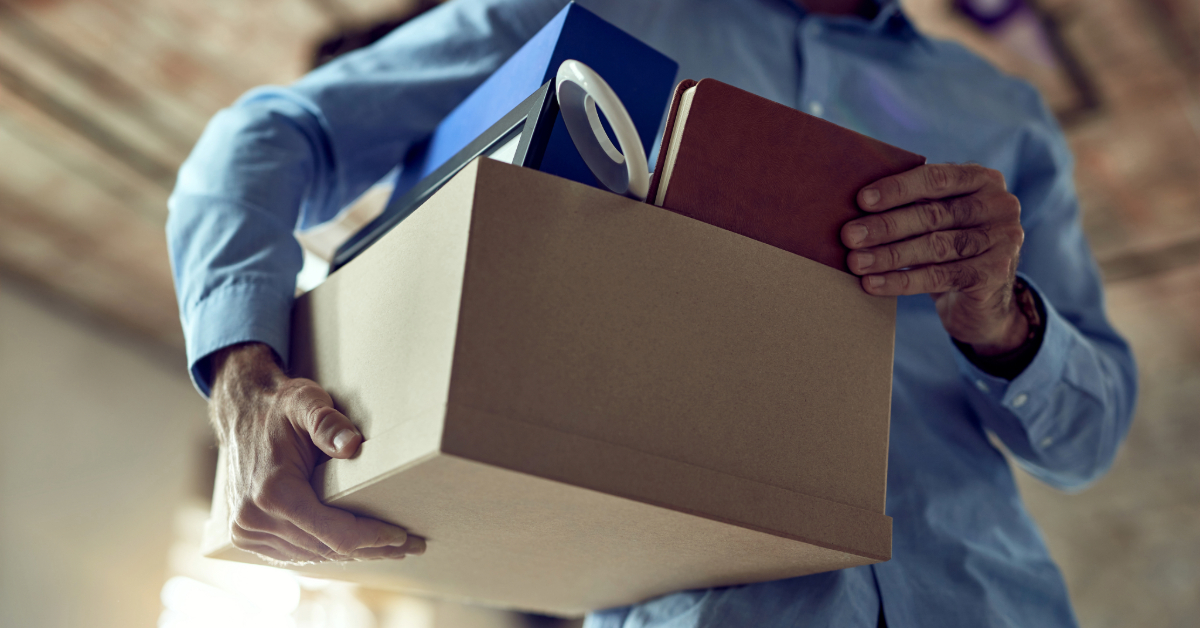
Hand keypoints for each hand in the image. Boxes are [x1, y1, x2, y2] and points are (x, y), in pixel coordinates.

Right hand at [210, 342, 424, 564]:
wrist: (241, 411)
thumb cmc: (279, 406)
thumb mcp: (306, 402)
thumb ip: (328, 423)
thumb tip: (352, 445)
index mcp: (272, 492)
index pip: (333, 533)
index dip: (371, 538)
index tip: (402, 537)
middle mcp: (254, 518)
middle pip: (326, 549)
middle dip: (371, 549)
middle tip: (410, 546)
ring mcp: (247, 530)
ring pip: (312, 556)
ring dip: (352, 554)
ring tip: (390, 550)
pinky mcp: (247, 533)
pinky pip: (295, 553)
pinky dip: (325, 551)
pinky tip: (354, 547)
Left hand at [841, 163, 1027, 355]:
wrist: (981, 300)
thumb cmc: (946, 247)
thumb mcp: (936, 219)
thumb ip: (912, 204)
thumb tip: (857, 204)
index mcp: (982, 179)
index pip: (937, 178)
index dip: (898, 189)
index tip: (861, 201)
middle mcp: (999, 205)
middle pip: (933, 215)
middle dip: (886, 226)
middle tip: (849, 236)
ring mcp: (1004, 239)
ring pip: (936, 247)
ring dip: (889, 255)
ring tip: (856, 262)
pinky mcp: (996, 273)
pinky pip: (940, 277)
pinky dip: (902, 281)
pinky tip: (873, 284)